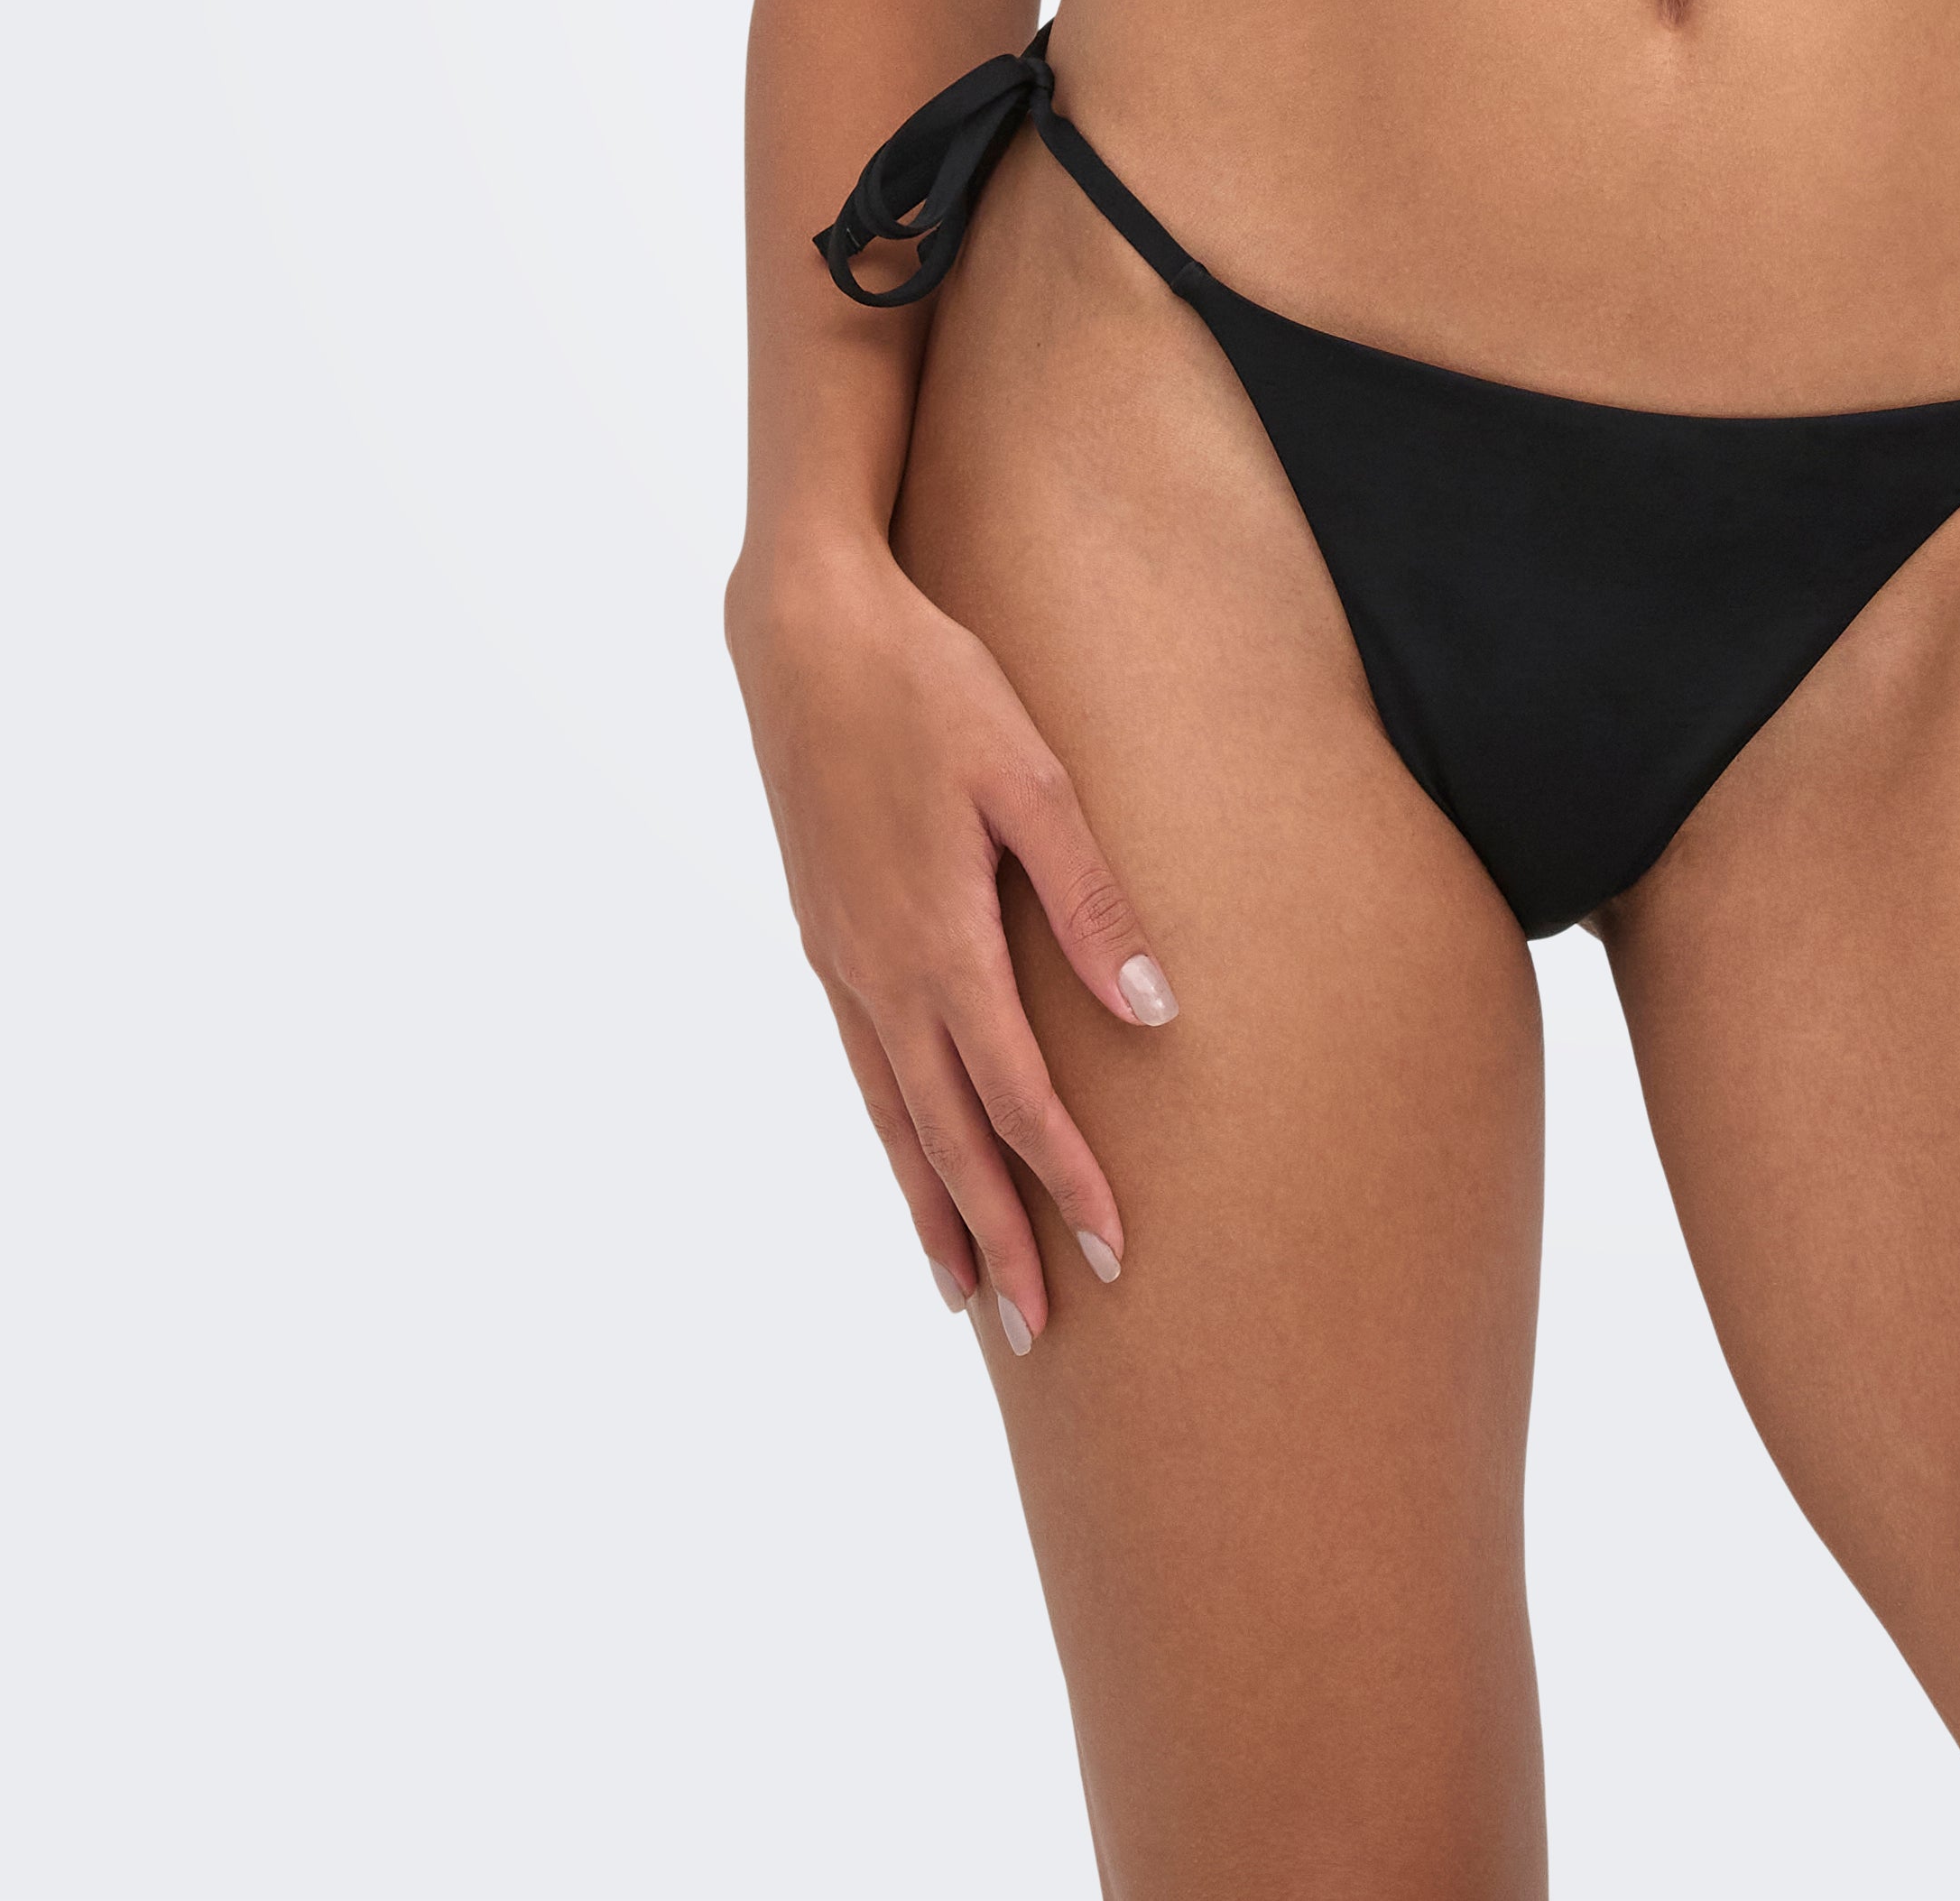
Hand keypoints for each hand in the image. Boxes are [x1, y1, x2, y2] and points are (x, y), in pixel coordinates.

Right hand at [726, 532, 1176, 1347]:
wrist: (804, 632)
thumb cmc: (932, 687)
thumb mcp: (1031, 775)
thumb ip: (1090, 898)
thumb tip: (1155, 1013)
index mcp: (937, 941)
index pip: (1014, 1096)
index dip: (1064, 1178)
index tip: (1113, 1252)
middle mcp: (880, 972)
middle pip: (946, 1136)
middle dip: (997, 1234)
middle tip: (1039, 1327)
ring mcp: (841, 960)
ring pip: (893, 1116)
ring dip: (932, 1205)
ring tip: (964, 1289)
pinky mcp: (823, 936)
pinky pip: (863, 1068)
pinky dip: (892, 1135)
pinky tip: (911, 1160)